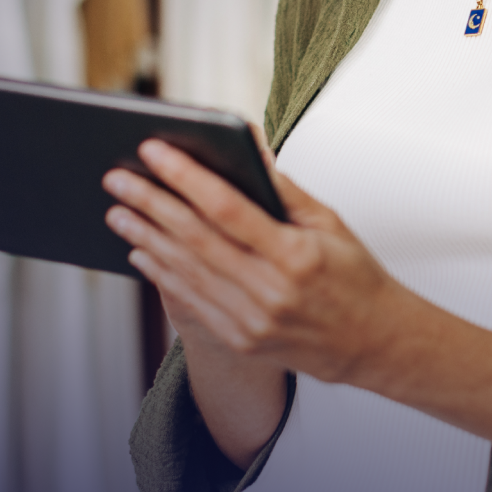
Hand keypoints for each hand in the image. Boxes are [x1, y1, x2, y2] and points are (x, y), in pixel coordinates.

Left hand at [102, 138, 405, 385]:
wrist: (374, 342)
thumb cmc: (353, 275)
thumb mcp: (328, 222)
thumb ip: (282, 188)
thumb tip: (245, 148)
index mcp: (296, 255)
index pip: (227, 208)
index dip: (185, 177)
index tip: (154, 151)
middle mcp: (270, 292)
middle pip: (195, 240)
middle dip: (150, 204)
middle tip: (117, 179)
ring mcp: (253, 322)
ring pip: (186, 272)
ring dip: (146, 237)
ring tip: (118, 210)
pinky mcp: (242, 341)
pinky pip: (191, 302)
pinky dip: (162, 274)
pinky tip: (142, 249)